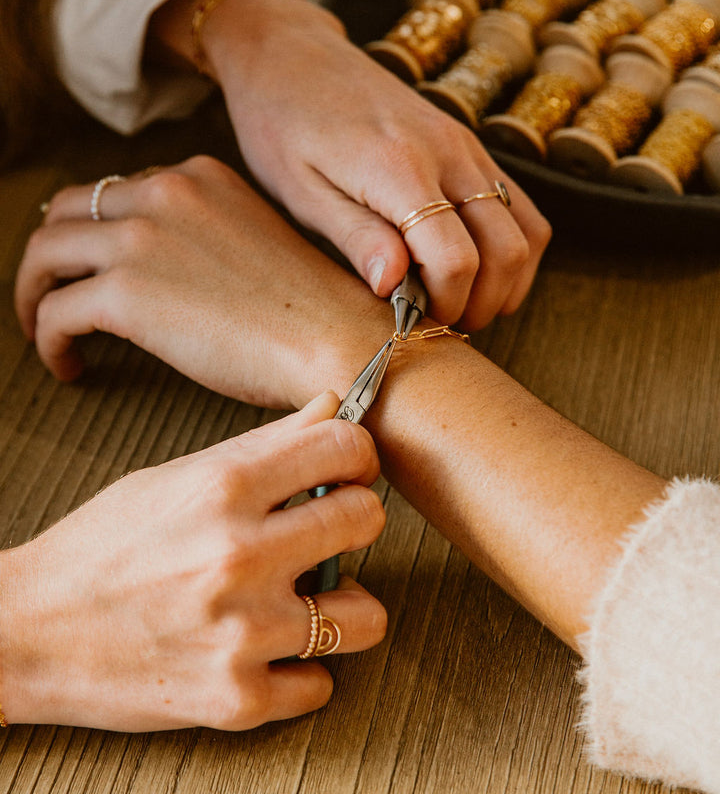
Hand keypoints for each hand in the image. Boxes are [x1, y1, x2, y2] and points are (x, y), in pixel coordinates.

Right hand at [0, 394, 385, 729]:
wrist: (29, 631)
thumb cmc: (102, 545)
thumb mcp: (176, 477)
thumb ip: (263, 445)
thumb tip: (331, 408)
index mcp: (224, 486)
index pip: (345, 446)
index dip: (357, 456)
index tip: (348, 472)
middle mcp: (240, 554)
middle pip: (366, 519)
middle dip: (355, 522)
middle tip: (328, 534)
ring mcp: (242, 631)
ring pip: (366, 616)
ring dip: (345, 607)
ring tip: (310, 601)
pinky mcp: (235, 698)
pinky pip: (320, 685)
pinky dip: (299, 671)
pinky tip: (268, 651)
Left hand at [15, 156, 384, 405]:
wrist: (334, 338)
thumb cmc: (306, 307)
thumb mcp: (251, 235)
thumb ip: (201, 229)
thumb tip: (160, 264)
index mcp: (197, 175)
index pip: (118, 192)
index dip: (98, 231)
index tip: (97, 265)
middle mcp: (162, 192)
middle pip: (67, 211)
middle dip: (51, 254)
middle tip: (51, 292)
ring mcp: (139, 239)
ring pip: (43, 255)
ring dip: (35, 294)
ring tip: (44, 328)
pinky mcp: (123, 293)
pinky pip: (53, 313)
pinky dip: (48, 341)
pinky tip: (69, 363)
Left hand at [197, 0, 551, 328]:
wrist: (290, 54)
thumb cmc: (281, 123)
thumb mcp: (298, 190)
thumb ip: (354, 237)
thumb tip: (395, 290)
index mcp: (398, 167)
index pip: (456, 259)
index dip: (445, 304)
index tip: (413, 319)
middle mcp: (447, 152)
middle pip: (507, 250)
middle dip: (482, 302)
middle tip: (440, 323)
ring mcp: (465, 145)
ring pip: (527, 229)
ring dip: (506, 280)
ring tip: (459, 301)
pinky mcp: (468, 143)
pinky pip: (517, 203)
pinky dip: (512, 247)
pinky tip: (475, 268)